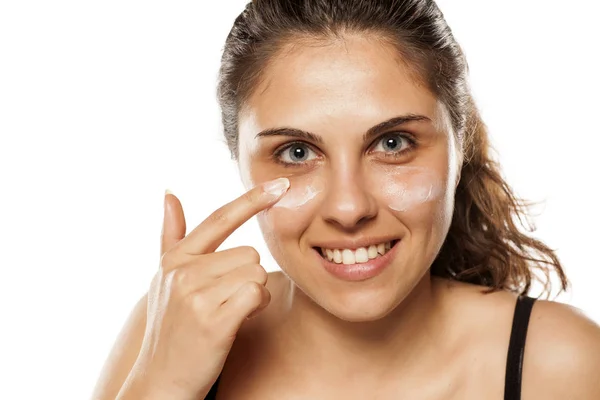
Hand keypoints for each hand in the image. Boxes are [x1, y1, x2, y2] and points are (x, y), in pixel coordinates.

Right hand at [130, 177, 288, 398]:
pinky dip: (255, 307)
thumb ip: (171, 236)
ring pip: (256, 273)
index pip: (219, 219)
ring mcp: (195, 294)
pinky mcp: (213, 319)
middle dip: (248, 277)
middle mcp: (183, 272)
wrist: (160, 382)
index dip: (250, 200)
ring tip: (229, 313)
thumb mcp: (163, 280)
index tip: (278, 185)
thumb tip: (169, 193)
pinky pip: (256, 294)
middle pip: (249, 253)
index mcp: (175, 259)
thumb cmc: (170, 330)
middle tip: (227, 302)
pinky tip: (237, 321)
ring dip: (253, 294)